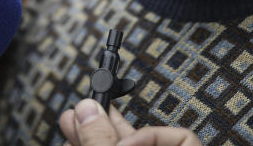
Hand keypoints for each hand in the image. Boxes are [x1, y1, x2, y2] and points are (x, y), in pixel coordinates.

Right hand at [59, 99, 201, 145]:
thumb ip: (102, 143)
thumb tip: (87, 110)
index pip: (182, 138)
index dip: (150, 134)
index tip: (123, 138)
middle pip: (141, 141)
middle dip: (106, 127)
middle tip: (80, 113)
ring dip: (92, 137)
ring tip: (69, 128)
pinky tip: (72, 145)